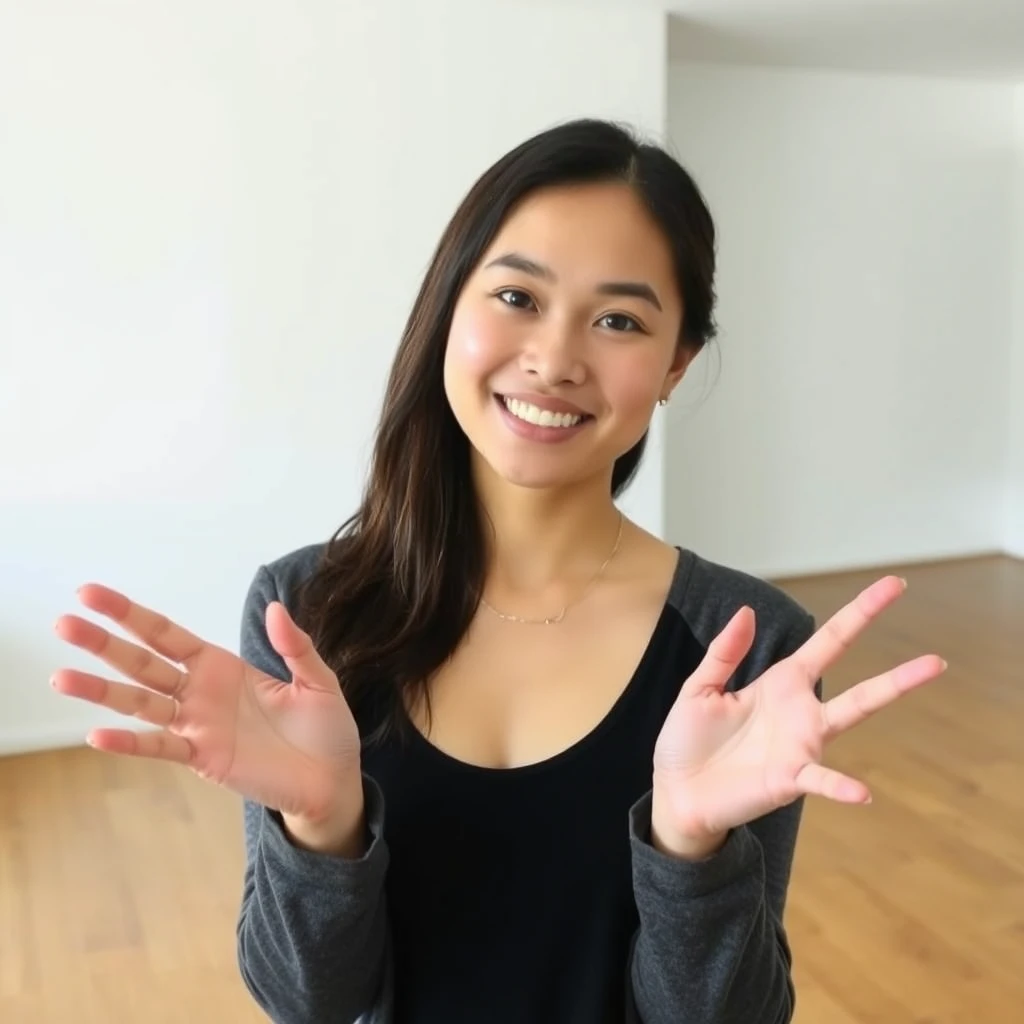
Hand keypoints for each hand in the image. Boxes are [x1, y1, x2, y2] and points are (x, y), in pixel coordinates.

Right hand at [52, 585, 361, 829]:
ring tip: (62, 675)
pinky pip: (162, 747)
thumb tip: (275, 608)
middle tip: (63, 622)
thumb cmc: (325, 729)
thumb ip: (294, 646)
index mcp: (223, 667)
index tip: (93, 594)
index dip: (132, 615)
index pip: (168, 635)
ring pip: (141, 703)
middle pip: (144, 663)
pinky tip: (99, 734)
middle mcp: (201, 693)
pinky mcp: (204, 758)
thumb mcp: (317, 679)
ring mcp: (198, 726)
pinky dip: (131, 743)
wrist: (334, 780)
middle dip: (105, 643)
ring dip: (102, 690)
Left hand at [650, 576, 946, 857]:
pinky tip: (860, 792)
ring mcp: (802, 747)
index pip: (829, 643)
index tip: (893, 587)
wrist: (677, 792)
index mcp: (781, 684)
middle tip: (938, 659)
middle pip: (861, 689)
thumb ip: (725, 652)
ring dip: (887, 701)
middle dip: (899, 675)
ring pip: (851, 719)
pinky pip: (820, 781)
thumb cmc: (689, 741)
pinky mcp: (789, 780)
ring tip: (923, 685)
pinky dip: (840, 786)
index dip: (860, 615)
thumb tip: (748, 611)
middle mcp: (802, 713)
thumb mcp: (700, 687)